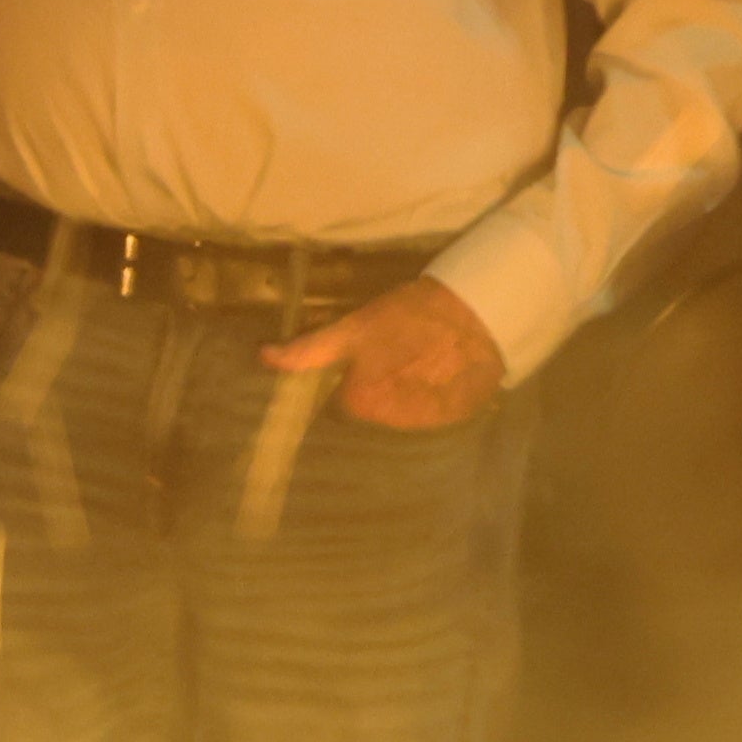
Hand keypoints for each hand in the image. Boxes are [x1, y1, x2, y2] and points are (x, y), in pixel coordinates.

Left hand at [269, 281, 508, 433]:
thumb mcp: (354, 327)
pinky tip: (443, 373)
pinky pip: (433, 414)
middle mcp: (389, 424)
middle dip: (377, 391)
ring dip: (405, 396)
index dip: (349, 382)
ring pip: (402, 415)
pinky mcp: (454, 420)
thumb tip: (264, 356)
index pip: (341, 405)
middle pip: (372, 412)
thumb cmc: (409, 316)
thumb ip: (309, 349)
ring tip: (421, 362)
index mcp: (360, 403)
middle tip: (394, 357)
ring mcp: (424, 425)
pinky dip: (434, 399)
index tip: (361, 364)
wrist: (477, 315)